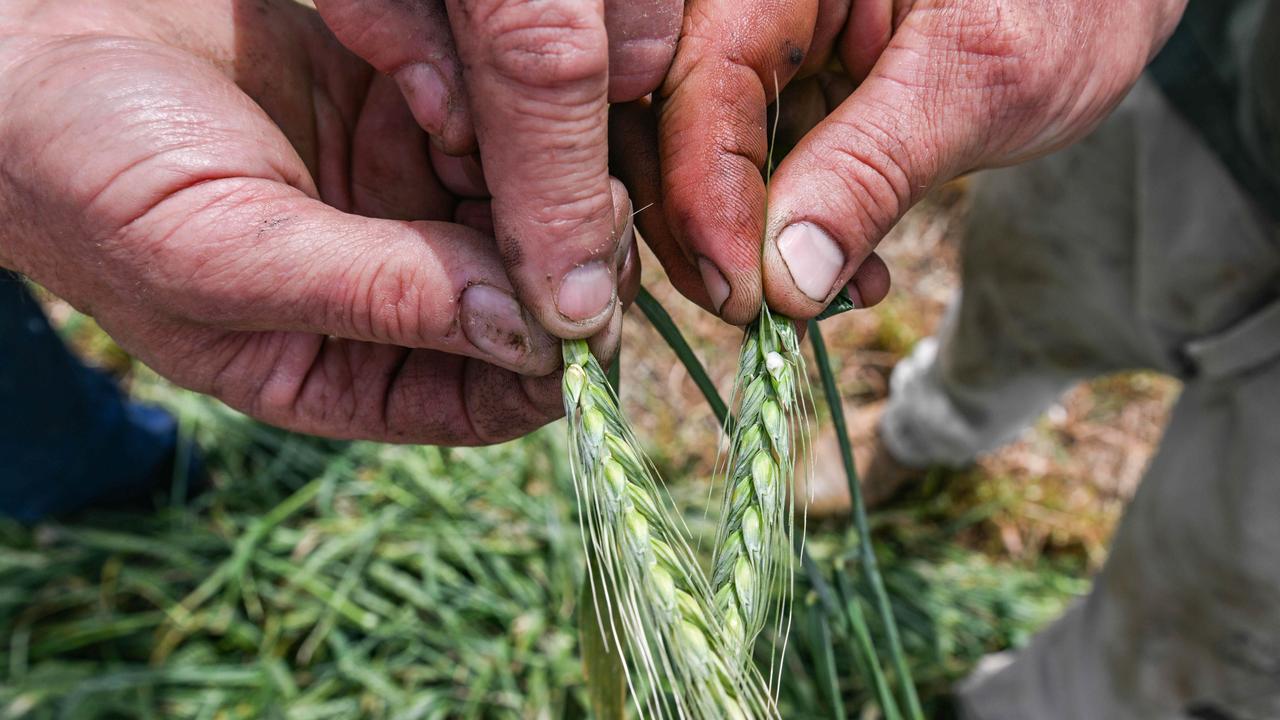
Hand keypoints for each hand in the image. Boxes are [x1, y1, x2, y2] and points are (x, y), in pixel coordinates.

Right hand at [0, 0, 636, 444]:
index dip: (552, 366)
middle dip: (563, 257)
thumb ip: (377, 299)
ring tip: (457, 117)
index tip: (584, 313)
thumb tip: (531, 339)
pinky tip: (422, 69)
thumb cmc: (90, 176)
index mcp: (344, 367)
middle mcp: (390, 293)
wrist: (26, 49)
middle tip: (583, 200)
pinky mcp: (401, 115)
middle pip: (528, 299)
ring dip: (525, 166)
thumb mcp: (225, 256)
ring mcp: (402, 202)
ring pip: (524, 205)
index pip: (488, 398)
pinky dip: (478, 95)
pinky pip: (485, 118)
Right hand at [615, 0, 1185, 323]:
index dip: (703, 198)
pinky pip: (760, 174)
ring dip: (751, 247)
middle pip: (669, 124)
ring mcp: (773, 49)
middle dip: (705, 230)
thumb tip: (783, 277)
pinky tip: (847, 274)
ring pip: (704, 160)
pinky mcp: (795, 94)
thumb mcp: (981, 77)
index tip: (742, 296)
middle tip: (762, 312)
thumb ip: (872, 167)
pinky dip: (791, 238)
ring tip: (826, 296)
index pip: (701, 83)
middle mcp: (759, 4)